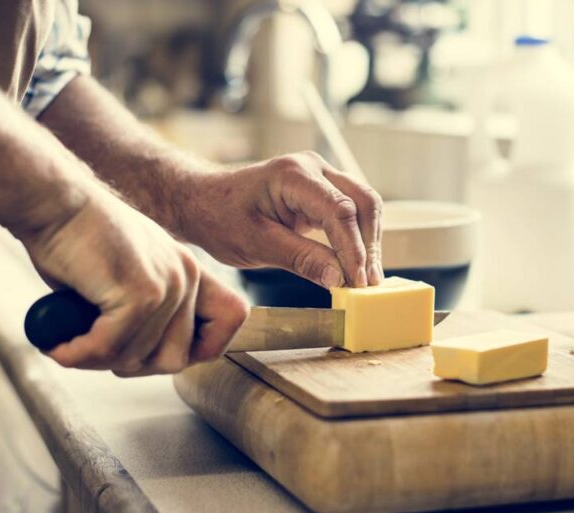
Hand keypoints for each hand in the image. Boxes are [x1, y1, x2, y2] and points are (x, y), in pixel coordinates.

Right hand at [14, 190, 248, 375]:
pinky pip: (111, 347)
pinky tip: (59, 344)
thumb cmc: (76, 240)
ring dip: (96, 361)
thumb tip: (139, 359)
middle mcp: (187, 277)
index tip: (152, 354)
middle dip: (129, 365)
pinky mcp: (140, 293)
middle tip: (92, 352)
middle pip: (175, 359)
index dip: (200, 348)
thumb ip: (144, 313)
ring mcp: (168, 286)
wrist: (53, 202)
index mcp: (189, 272)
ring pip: (138, 358)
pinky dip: (80, 353)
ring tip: (67, 345)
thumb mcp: (125, 277)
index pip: (231, 318)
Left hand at [175, 151, 383, 287]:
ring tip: (367, 280)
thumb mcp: (256, 245)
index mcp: (293, 175)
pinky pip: (352, 211)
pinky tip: (358, 265)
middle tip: (369, 284)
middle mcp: (313, 168)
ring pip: (363, 205)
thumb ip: (301, 259)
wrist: (202, 202)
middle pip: (363, 202)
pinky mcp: (322, 191)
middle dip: (370, 244)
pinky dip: (358, 238)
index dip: (354, 248)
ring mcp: (320, 176)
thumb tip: (340, 279)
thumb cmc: (220, 218)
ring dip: (369, 242)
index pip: (340, 210)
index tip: (357, 281)